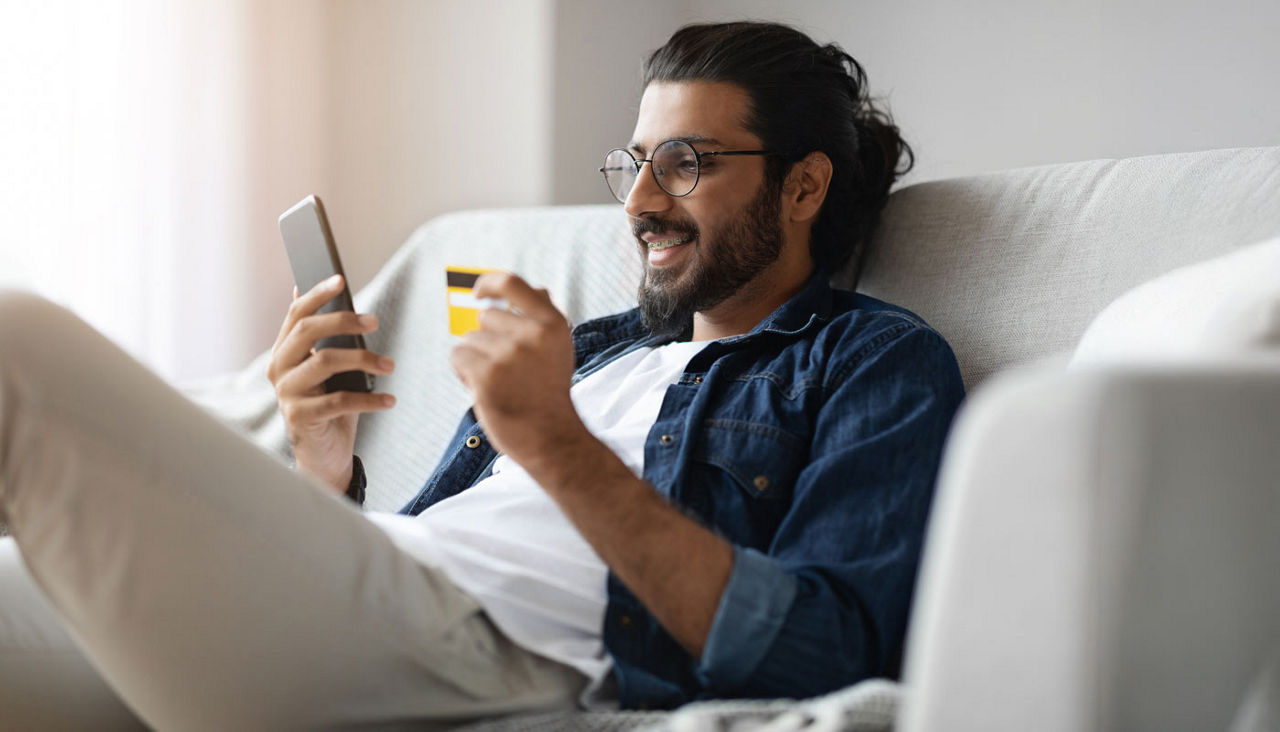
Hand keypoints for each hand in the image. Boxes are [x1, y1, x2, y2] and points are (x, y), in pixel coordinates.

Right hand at [266, 274, 395, 492]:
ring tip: (390, 365)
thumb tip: (305, 290)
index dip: (317, 295)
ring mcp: (287, 394)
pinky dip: (369, 399)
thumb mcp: (327, 370)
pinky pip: (339, 401)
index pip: (296, 315)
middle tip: (375, 320)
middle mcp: (279, 370)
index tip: (340, 279)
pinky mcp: (300, 418)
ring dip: (364, 359)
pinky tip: (389, 400)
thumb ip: (319, 338)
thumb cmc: (330, 407)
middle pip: (308, 332)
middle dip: (343, 321)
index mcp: (284, 352)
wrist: (323, 456)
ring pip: (324, 362)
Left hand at [448, 273, 587, 468]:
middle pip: (485, 317)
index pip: (512, 283)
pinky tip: (484, 389)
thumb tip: (537, 287)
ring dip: (475, 359)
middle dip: (487, 339)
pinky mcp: (486, 376)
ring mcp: (509, 355)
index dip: (489, 283)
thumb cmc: (549, 391)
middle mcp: (532, 335)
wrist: (552, 438)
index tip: (477, 293)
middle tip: (506, 369)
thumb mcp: (559, 349)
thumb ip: (546, 317)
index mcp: (553, 324)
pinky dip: (463, 372)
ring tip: (499, 383)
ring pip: (469, 339)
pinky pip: (458, 356)